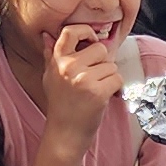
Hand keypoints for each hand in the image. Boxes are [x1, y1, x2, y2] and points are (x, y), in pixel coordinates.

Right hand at [40, 22, 128, 145]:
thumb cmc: (60, 105)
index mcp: (57, 60)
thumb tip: (48, 35)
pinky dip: (115, 88)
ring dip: (109, 78)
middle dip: (102, 63)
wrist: (64, 134)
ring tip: (95, 90)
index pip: (70, 31)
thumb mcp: (50, 77)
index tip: (92, 41)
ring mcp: (83, 79)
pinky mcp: (97, 92)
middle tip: (93, 78)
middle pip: (100, 49)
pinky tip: (104, 96)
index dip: (86, 32)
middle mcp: (68, 67)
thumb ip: (51, 55)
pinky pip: (117, 79)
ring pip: (111, 66)